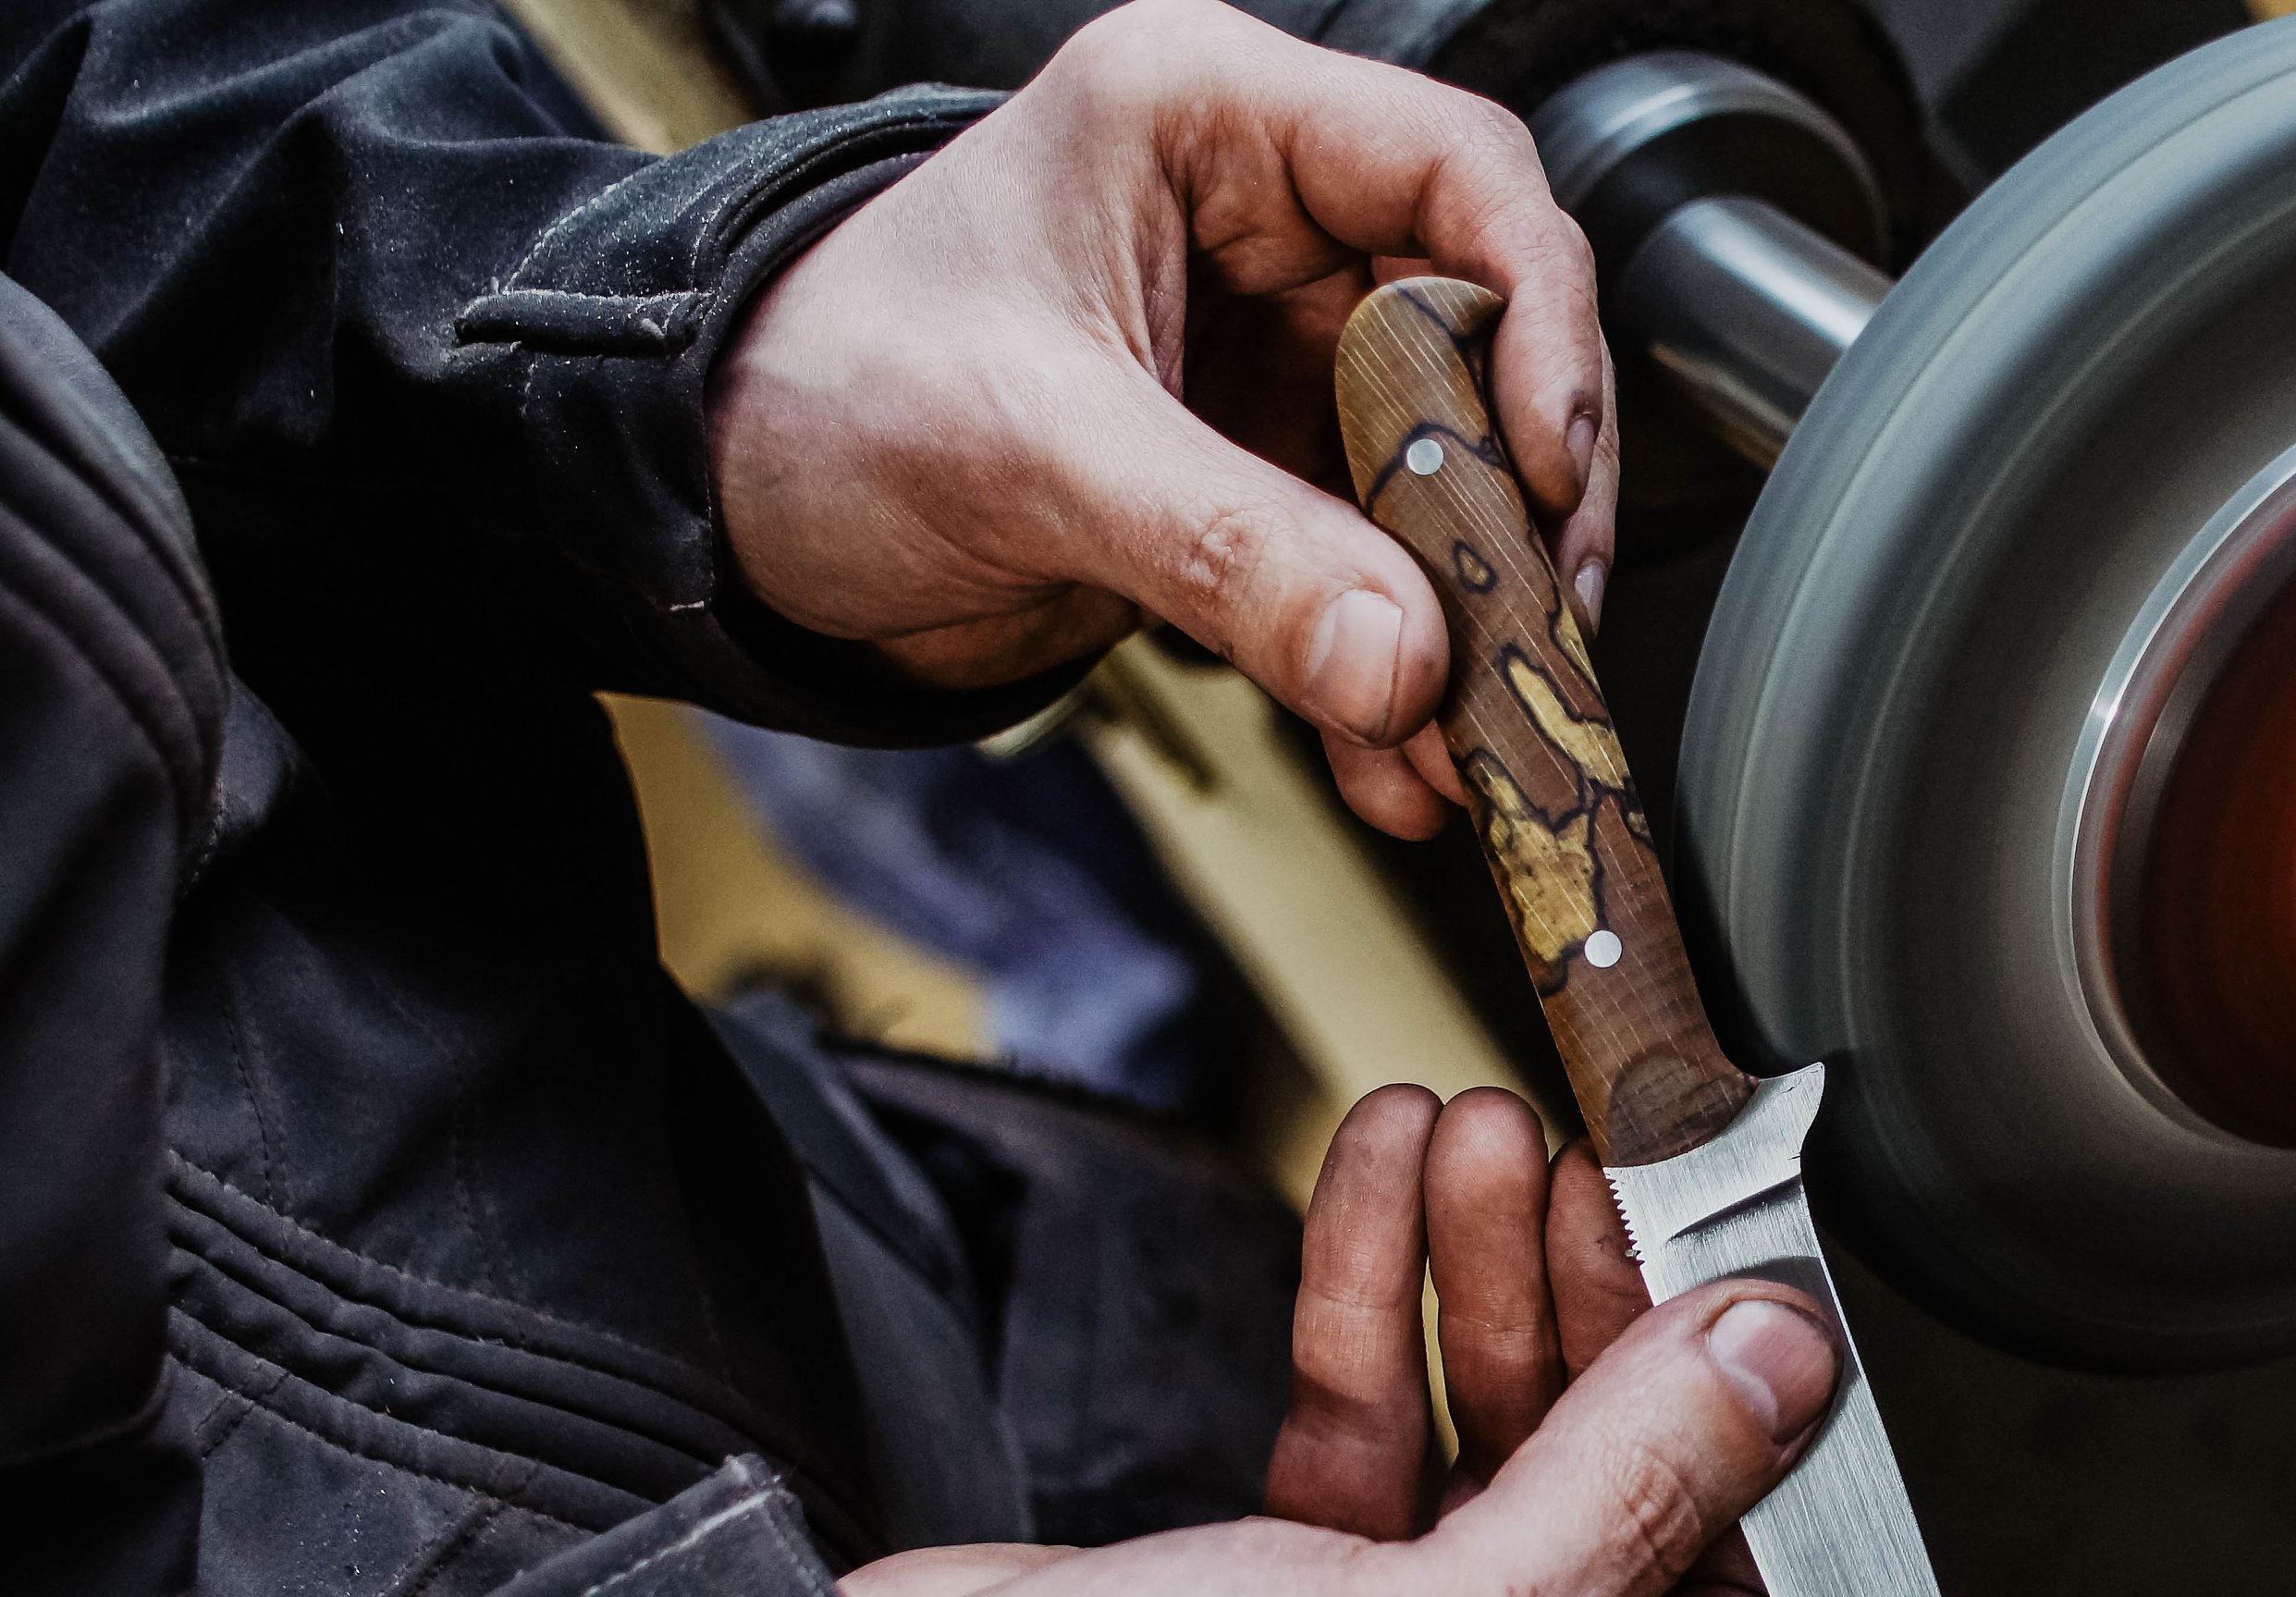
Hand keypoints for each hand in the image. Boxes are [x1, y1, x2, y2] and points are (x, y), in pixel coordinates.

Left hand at [707, 0, 1618, 838]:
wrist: (726, 505)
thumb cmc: (815, 382)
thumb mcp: (1026, 446)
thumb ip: (1224, 547)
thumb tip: (1396, 655)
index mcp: (1209, 120)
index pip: (1458, 172)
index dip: (1536, 316)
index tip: (1551, 462)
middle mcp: (1265, 225)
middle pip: (1486, 340)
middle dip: (1519, 503)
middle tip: (1533, 626)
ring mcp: (1273, 358)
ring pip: (1448, 478)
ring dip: (1466, 616)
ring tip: (1472, 728)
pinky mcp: (1259, 480)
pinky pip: (1372, 576)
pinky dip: (1390, 672)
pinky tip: (1395, 758)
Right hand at [846, 1087, 1832, 1596]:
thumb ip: (1627, 1495)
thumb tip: (1779, 1369)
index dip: (1772, 1459)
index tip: (1753, 1291)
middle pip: (1633, 1502)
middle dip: (1609, 1315)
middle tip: (1597, 1167)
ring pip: (1498, 1441)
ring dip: (1488, 1275)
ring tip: (1476, 1126)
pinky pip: (1373, 1430)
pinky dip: (1378, 1301)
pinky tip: (1385, 1174)